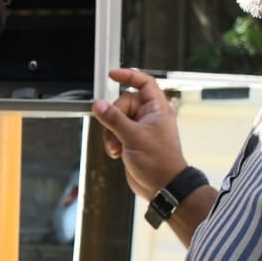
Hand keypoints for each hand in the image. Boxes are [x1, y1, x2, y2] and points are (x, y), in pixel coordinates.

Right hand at [90, 67, 188, 201]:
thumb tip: (99, 104)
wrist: (162, 186)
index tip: (112, 75)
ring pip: (117, 120)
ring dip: (111, 134)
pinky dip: (113, 142)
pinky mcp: (133, 141)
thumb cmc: (159, 162)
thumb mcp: (132, 136)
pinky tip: (117, 153)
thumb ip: (113, 119)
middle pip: (123, 104)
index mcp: (157, 109)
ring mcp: (141, 129)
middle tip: (114, 132)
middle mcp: (150, 117)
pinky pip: (116, 133)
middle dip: (114, 119)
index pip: (144, 83)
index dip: (128, 76)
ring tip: (117, 147)